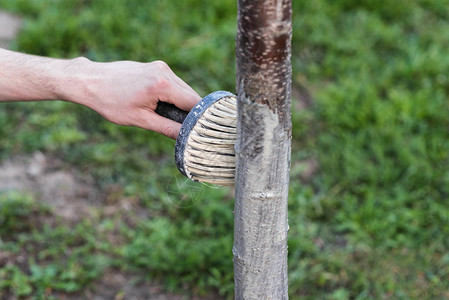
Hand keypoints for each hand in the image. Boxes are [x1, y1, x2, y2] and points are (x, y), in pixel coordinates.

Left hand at [69, 59, 200, 138]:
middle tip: (187, 129)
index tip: (201, 131)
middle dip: (191, 112)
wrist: (89, 81)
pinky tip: (162, 105)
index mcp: (162, 84)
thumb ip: (167, 128)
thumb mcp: (140, 119)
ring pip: (182, 88)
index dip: (199, 118)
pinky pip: (173, 83)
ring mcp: (160, 66)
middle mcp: (164, 71)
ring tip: (170, 118)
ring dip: (181, 103)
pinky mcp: (155, 66)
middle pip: (191, 95)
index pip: (193, 102)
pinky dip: (173, 95)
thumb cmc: (110, 101)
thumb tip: (186, 138)